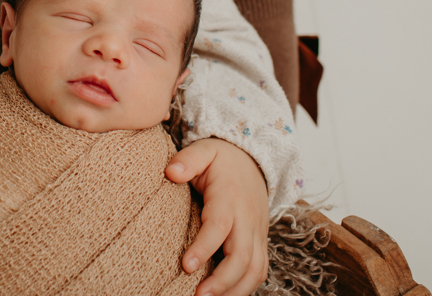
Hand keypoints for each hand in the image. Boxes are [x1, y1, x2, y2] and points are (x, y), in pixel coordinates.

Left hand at [165, 138, 269, 295]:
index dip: (205, 247)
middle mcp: (247, 218)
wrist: (254, 160)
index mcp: (229, 197)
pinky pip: (259, 271)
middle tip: (199, 295)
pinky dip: (246, 288)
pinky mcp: (260, 242)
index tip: (186, 266)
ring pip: (256, 270)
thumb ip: (188, 160)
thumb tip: (171, 172)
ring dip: (236, 290)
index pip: (220, 225)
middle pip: (243, 256)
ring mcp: (257, 232)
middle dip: (222, 281)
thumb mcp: (204, 150)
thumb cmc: (222, 159)